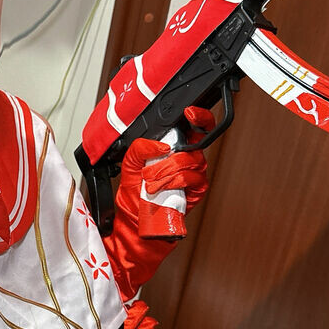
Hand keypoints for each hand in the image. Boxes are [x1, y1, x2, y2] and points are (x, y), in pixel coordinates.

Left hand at [118, 106, 213, 238]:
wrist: (136, 216)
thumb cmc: (136, 189)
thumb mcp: (129, 163)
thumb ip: (139, 147)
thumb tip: (158, 145)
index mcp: (173, 145)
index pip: (194, 125)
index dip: (199, 116)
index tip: (189, 112)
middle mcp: (187, 156)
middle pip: (197, 141)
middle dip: (172, 152)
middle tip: (158, 160)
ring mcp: (194, 172)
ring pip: (191, 159)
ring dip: (168, 169)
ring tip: (152, 180)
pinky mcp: (197, 188)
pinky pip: (192, 177)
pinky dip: (175, 181)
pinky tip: (163, 187)